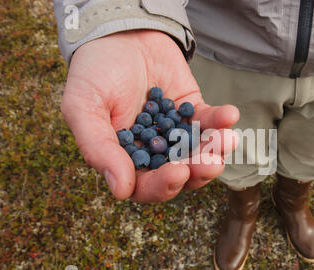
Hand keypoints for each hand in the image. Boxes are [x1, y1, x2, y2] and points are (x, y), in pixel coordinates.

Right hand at [61, 30, 238, 201]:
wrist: (118, 33)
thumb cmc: (94, 72)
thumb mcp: (83, 108)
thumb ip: (98, 148)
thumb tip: (120, 191)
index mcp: (124, 158)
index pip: (146, 185)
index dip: (162, 186)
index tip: (177, 173)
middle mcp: (152, 151)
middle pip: (180, 174)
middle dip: (197, 172)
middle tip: (210, 163)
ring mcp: (175, 132)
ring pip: (199, 152)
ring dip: (215, 150)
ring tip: (225, 140)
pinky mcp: (193, 111)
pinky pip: (210, 122)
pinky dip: (221, 120)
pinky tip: (229, 115)